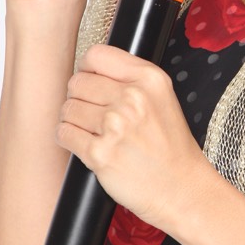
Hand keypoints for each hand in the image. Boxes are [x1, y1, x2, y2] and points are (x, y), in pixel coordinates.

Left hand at [57, 44, 211, 236]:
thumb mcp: (162, 98)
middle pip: (77, 82)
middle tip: (94, 115)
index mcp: (149, 79)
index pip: (96, 55)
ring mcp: (115, 125)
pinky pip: (64, 133)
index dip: (88, 70)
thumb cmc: (170, 148)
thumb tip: (88, 70)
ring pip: (67, 108)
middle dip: (80, 99)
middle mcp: (133, 98)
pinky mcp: (99, 153)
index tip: (92, 84)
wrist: (180, 188)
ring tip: (93, 132)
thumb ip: (130, 78)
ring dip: (73, 121)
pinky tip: (86, 145)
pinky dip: (69, 139)